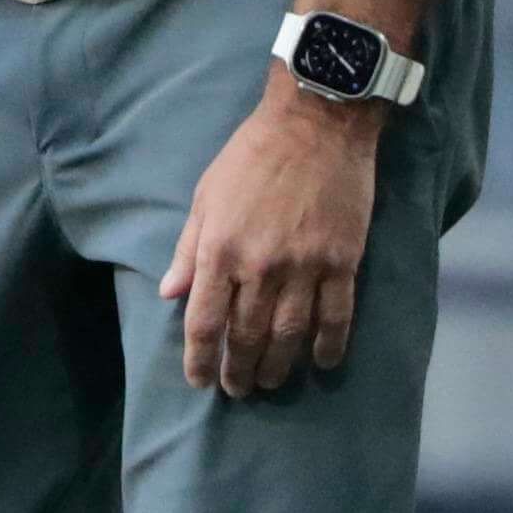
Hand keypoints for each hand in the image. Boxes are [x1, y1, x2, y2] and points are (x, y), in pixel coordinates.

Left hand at [162, 82, 382, 395]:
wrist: (317, 122)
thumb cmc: (253, 155)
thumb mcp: (207, 195)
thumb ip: (189, 249)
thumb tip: (169, 293)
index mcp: (221, 249)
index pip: (205, 322)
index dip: (199, 360)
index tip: (199, 380)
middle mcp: (260, 266)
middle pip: (246, 336)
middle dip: (238, 371)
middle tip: (237, 389)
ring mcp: (305, 266)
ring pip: (290, 335)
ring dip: (277, 366)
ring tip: (269, 382)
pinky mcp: (342, 261)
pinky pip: (337, 316)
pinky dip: (329, 346)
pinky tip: (320, 363)